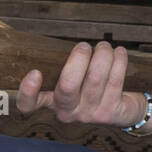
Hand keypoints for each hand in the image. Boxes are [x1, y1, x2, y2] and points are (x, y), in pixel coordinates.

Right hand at [15, 41, 144, 126]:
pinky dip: (118, 61)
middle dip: (78, 58)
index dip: (28, 92)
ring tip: (104, 46)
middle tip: (84, 46)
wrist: (124, 110)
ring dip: (102, 55)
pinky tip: (119, 53)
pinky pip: (114, 81)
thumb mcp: (74, 80)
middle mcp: (68, 111)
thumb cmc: (92, 88)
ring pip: (95, 79)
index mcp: (52, 102)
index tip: (35, 72)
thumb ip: (63, 64)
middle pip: (68, 85)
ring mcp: (89, 115)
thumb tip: (53, 36)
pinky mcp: (110, 113)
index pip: (29, 105)